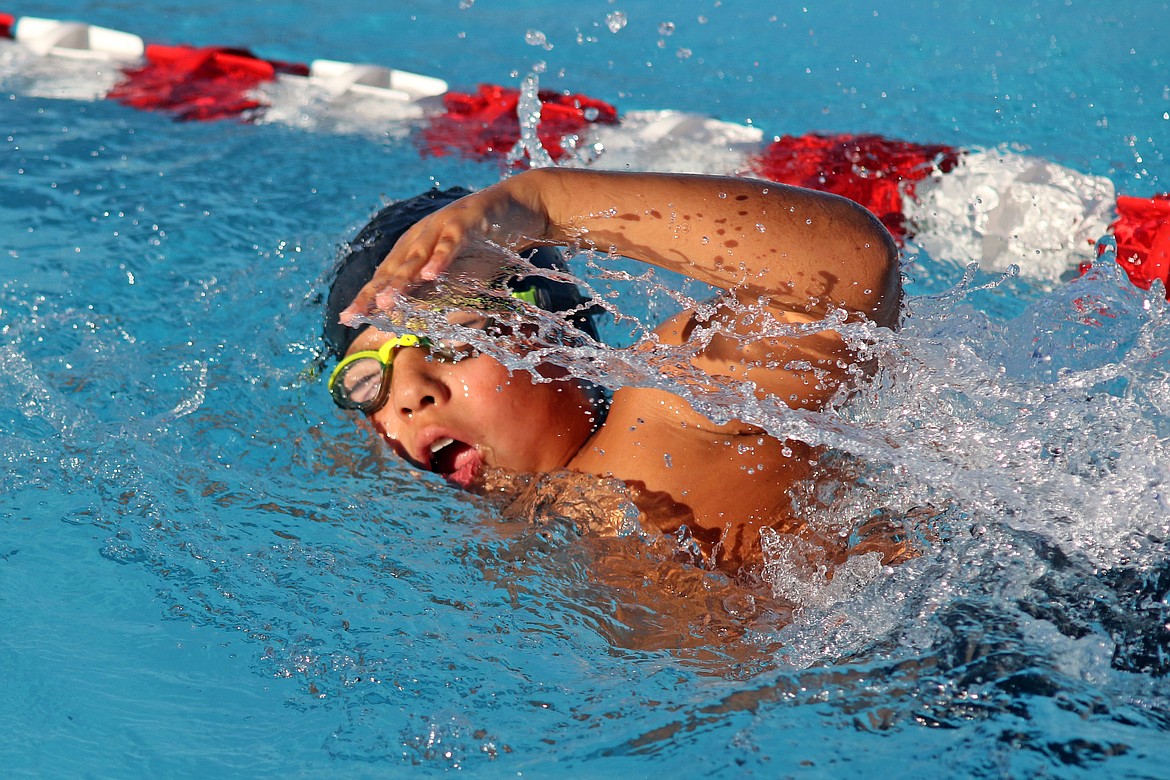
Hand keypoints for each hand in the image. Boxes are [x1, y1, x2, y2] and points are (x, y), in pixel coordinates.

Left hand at [340, 177, 548, 324]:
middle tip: (355, 313)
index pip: (386, 276)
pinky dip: (440, 258)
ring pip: (417, 257)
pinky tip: (430, 275)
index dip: (366, 296)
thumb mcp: (456, 274)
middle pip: (394, 268)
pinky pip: (450, 243)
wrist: (518, 208)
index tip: (348, 318)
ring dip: (401, 280)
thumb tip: (406, 317)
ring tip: (385, 301)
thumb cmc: (484, 245)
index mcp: (415, 249)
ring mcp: (441, 227)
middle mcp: (421, 236)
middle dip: (373, 291)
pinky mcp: (466, 222)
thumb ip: (432, 292)